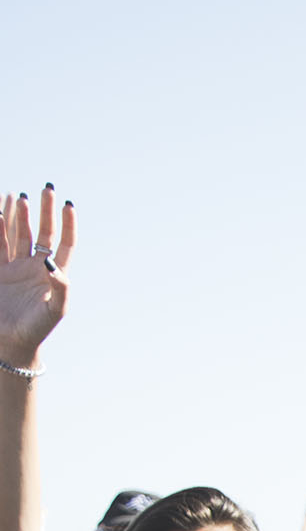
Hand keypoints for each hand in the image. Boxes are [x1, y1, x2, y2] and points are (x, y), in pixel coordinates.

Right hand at [0, 186, 74, 368]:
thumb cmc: (36, 329)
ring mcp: (16, 266)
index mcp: (53, 274)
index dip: (68, 225)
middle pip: (43, 232)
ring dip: (20, 215)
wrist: (10, 342)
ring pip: (19, 233)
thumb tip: (53, 263)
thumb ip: (61, 288)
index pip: (65, 243)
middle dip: (45, 211)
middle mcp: (36, 267)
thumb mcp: (54, 311)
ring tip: (22, 196)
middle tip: (47, 188)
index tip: (68, 204)